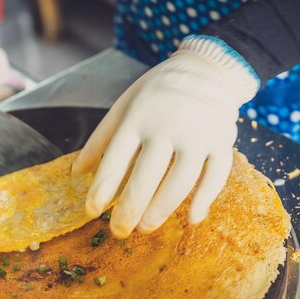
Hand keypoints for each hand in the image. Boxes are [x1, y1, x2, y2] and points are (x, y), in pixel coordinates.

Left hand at [72, 36, 259, 237]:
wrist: (208, 67)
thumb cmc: (159, 91)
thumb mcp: (124, 105)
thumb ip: (101, 140)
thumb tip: (76, 173)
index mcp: (137, 117)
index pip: (114, 161)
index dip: (101, 191)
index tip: (92, 211)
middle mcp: (167, 127)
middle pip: (145, 178)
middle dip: (129, 211)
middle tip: (118, 231)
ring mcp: (198, 135)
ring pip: (179, 183)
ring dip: (160, 211)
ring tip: (145, 228)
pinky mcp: (223, 141)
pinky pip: (216, 176)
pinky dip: (204, 200)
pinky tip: (192, 219)